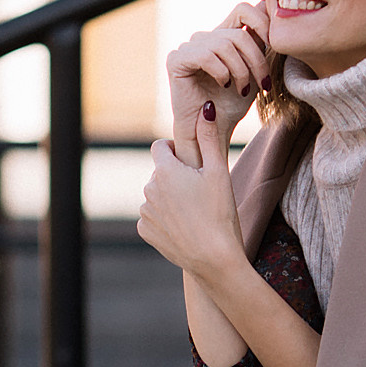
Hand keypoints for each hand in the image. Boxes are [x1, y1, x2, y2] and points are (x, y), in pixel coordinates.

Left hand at [138, 105, 245, 281]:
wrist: (213, 258)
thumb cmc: (220, 212)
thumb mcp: (219, 172)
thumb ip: (209, 138)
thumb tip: (205, 108)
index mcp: (165, 171)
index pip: (160, 146)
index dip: (175, 150)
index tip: (190, 161)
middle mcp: (148, 188)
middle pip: (161, 173)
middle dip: (176, 176)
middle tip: (200, 191)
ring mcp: (144, 211)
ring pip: (156, 195)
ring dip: (170, 198)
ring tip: (194, 211)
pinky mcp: (144, 230)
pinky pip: (153, 216)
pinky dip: (165, 218)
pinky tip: (184, 226)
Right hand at [165, 2, 271, 163]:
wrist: (209, 132)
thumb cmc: (231, 105)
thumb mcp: (254, 70)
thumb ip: (260, 42)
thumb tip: (266, 6)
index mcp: (223, 36)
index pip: (245, 10)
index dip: (263, 22)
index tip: (274, 48)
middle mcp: (205, 37)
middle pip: (239, 31)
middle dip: (256, 59)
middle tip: (263, 83)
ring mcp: (189, 47)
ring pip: (225, 43)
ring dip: (240, 70)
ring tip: (242, 89)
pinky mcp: (176, 59)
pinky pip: (206, 55)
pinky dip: (221, 71)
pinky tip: (223, 84)